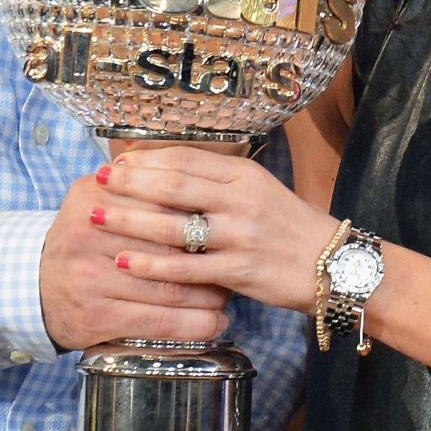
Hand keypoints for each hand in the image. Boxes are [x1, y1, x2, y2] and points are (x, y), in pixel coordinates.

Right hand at [39, 166, 231, 351]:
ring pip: (169, 286)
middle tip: (236, 259)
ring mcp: (91, 277)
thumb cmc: (82, 242)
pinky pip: (158, 320)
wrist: (32, 288)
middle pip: (169, 242)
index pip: (161, 200)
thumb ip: (136, 185)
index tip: (226, 220)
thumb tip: (192, 174)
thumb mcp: (96, 201)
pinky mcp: (96, 316)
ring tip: (229, 294)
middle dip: (211, 254)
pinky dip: (194, 325)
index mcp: (93, 196)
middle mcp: (89, 234)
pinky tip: (215, 324)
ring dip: (209, 294)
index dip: (200, 212)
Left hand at [100, 148, 337, 314]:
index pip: (185, 159)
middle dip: (128, 184)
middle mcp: (241, 199)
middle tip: (96, 183)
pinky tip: (124, 262)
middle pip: (173, 185)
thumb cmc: (290, 228)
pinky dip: (151, 265)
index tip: (116, 162)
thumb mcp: (260, 191)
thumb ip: (219, 183)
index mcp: (245, 174)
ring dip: (128, 221)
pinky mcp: (240, 271)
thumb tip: (168, 174)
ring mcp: (240, 235)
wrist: (335, 266)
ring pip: (173, 225)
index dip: (146, 160)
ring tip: (96, 218)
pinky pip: (185, 268)